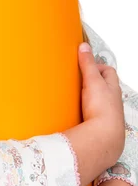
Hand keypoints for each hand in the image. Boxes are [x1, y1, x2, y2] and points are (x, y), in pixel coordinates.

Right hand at [78, 42, 124, 161]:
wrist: (102, 138)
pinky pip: (89, 114)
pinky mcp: (97, 125)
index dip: (97, 65)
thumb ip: (87, 63)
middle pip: (102, 86)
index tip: (84, 63)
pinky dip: (82, 111)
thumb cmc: (103, 109)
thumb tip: (84, 47)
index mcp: (113, 88)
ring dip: (87, 97)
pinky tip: (73, 111)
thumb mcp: (93, 80)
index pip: (108, 71)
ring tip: (73, 95)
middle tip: (77, 78)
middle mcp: (111, 101)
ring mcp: (105, 114)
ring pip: (96, 101)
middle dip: (90, 81)